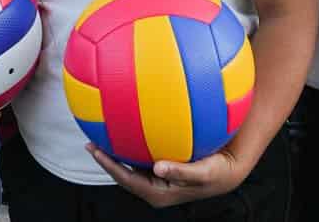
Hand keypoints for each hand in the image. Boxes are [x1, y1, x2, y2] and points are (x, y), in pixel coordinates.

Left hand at [88, 144, 251, 206]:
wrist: (228, 170)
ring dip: (117, 151)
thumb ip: (180, 171)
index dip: (109, 166)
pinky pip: (142, 154)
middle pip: (123, 173)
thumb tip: (158, 167)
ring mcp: (157, 177)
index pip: (126, 179)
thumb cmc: (216, 173)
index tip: (95, 150)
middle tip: (91, 141)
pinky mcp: (162, 167)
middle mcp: (154, 186)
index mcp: (158, 193)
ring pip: (131, 164)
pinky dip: (132, 143)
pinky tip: (127, 126)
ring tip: (102, 133)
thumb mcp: (202, 173)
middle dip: (107, 158)